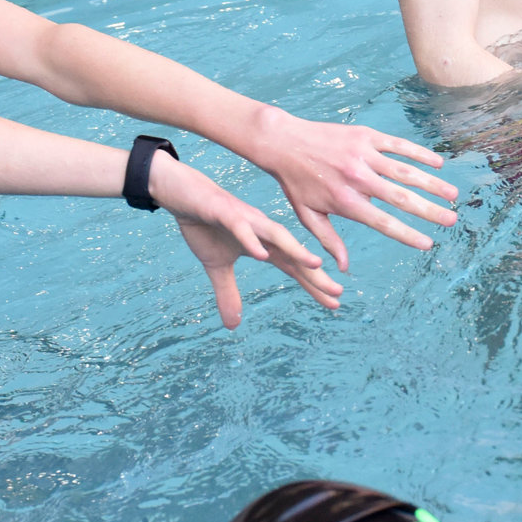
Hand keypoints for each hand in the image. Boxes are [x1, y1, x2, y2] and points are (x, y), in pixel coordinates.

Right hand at [152, 158, 343, 326]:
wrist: (183, 195)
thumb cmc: (205, 226)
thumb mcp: (216, 267)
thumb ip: (228, 294)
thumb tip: (233, 326)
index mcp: (264, 245)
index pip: (294, 269)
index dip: (314, 286)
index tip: (335, 303)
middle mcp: (263, 232)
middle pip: (293, 255)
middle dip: (315, 274)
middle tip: (337, 292)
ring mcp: (247, 220)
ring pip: (277, 235)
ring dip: (295, 250)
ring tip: (314, 265)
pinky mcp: (226, 212)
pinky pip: (242, 228)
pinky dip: (252, 240)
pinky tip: (261, 254)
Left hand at [243, 109, 460, 269]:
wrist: (283, 142)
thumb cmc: (296, 183)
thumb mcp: (308, 215)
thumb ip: (328, 240)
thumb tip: (342, 268)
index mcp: (346, 202)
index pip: (384, 222)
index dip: (408, 235)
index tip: (428, 244)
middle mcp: (358, 179)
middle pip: (402, 198)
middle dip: (430, 211)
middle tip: (452, 221)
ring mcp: (363, 155)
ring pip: (406, 171)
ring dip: (432, 183)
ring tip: (453, 195)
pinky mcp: (365, 136)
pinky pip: (398, 145)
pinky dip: (419, 154)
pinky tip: (437, 163)